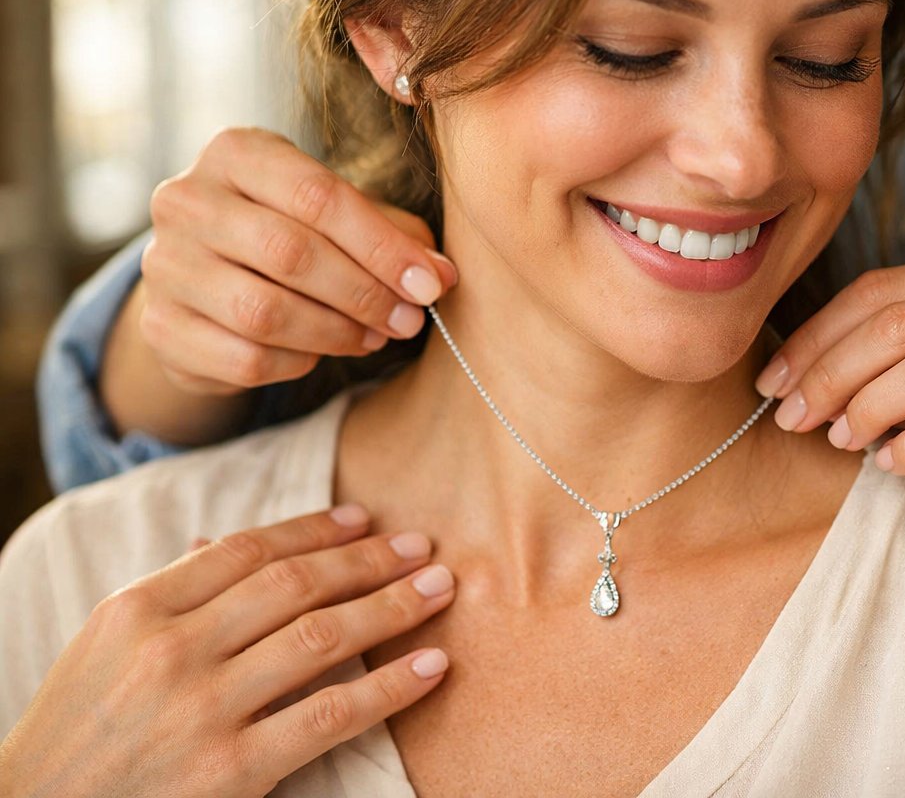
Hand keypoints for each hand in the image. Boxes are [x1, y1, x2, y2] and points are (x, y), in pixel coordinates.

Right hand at [0, 506, 455, 797]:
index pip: (247, 550)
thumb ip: (172, 597)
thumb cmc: (78, 732)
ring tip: (440, 589)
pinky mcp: (232, 771)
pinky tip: (429, 667)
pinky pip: (329, 714)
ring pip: (321, 637)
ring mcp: (203, 710)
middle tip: (421, 546)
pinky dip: (389, 687)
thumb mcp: (104, 649)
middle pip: (293, 584)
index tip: (364, 520)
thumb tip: (222, 543)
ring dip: (393, 607)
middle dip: (368, 560)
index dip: (315, 530)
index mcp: (137, 609)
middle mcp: (171, 650)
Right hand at [139, 127, 458, 395]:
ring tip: (376, 336)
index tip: (431, 285)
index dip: (382, 247)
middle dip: (365, 293)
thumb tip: (441, 276)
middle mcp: (186, 200)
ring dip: (337, 332)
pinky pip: (244, 357)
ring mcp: (164, 265)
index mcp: (236, 152)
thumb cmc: (294, 230)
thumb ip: (394, 236)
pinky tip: (322, 353)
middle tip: (410, 320)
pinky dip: (297, 362)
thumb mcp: (342, 213)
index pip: (318, 196)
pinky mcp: (160, 326)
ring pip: (264, 311)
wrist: (208, 276)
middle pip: (291, 253)